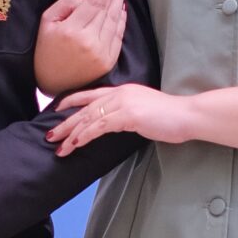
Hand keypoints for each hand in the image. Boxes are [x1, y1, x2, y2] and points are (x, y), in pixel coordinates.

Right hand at [32, 0, 126, 95]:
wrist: (52, 82)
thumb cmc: (46, 50)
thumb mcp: (46, 22)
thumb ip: (66, 4)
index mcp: (72, 30)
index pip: (94, 1)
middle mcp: (89, 41)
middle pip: (106, 10)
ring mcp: (101, 53)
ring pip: (114, 22)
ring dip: (119, 4)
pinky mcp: (108, 62)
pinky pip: (118, 36)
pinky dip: (121, 21)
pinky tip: (121, 11)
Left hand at [47, 83, 198, 155]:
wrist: (187, 115)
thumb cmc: (170, 118)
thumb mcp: (143, 112)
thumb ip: (127, 114)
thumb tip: (115, 124)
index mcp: (123, 90)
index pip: (91, 94)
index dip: (72, 101)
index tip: (57, 109)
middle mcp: (119, 93)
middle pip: (85, 108)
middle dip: (65, 123)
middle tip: (50, 136)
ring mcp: (123, 103)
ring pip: (88, 118)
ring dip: (71, 134)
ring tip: (59, 147)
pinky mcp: (127, 115)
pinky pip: (99, 126)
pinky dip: (84, 136)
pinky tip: (75, 144)